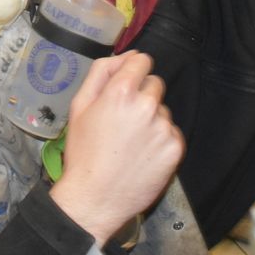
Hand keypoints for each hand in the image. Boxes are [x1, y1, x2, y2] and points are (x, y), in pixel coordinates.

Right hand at [49, 53, 183, 243]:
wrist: (95, 199)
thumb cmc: (83, 153)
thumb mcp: (79, 106)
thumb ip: (101, 72)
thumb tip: (127, 55)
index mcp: (121, 92)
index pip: (142, 61)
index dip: (133, 71)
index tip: (127, 85)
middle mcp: (147, 105)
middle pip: (154, 84)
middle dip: (142, 95)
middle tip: (124, 120)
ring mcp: (164, 127)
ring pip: (162, 110)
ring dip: (151, 119)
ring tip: (132, 142)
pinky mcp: (175, 148)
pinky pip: (171, 132)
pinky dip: (160, 140)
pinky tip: (143, 154)